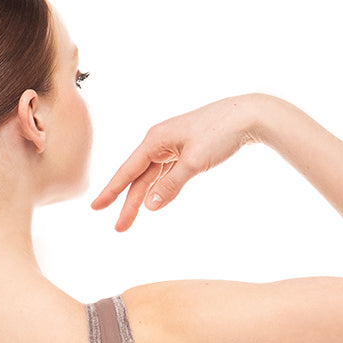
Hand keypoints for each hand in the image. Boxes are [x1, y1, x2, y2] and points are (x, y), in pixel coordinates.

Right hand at [91, 94, 265, 230]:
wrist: (248, 115)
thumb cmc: (220, 132)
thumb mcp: (194, 163)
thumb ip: (170, 186)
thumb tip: (150, 206)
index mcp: (155, 140)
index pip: (128, 171)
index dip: (111, 191)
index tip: (95, 207)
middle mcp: (159, 142)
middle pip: (138, 178)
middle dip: (127, 204)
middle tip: (118, 228)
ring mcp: (173, 147)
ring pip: (151, 178)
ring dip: (142, 200)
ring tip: (130, 222)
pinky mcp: (185, 151)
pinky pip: (166, 175)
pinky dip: (159, 190)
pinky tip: (153, 202)